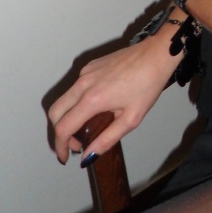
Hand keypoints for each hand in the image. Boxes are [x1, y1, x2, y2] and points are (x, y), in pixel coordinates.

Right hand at [48, 38, 174, 163]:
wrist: (156, 54)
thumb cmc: (148, 85)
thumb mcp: (131, 119)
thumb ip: (106, 140)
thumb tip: (88, 157)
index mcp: (92, 99)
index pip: (63, 128)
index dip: (61, 147)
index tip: (66, 158)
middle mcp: (83, 84)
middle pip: (55, 112)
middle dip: (60, 132)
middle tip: (76, 144)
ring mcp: (85, 72)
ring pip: (63, 98)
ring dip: (67, 116)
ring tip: (86, 128)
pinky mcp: (91, 65)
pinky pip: (75, 87)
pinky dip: (75, 102)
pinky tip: (94, 108)